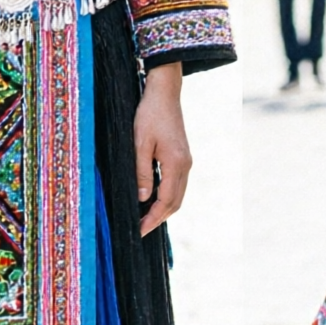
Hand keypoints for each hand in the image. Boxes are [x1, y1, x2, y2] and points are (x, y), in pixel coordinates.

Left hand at [134, 61, 191, 234]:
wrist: (165, 93)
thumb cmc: (150, 115)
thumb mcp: (139, 143)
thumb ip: (141, 172)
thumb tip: (142, 198)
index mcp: (176, 164)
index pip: (166, 201)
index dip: (153, 218)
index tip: (139, 231)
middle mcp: (185, 166)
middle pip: (175, 202)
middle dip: (158, 218)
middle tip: (140, 231)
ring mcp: (186, 161)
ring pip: (177, 194)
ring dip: (162, 209)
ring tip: (144, 218)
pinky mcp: (182, 157)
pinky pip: (176, 184)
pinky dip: (166, 197)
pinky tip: (152, 199)